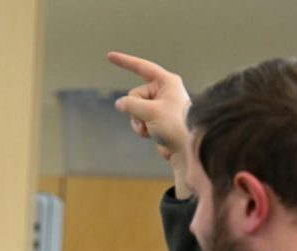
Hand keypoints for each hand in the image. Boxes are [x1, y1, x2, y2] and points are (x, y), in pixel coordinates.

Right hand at [108, 52, 193, 196]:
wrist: (186, 149)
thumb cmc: (175, 125)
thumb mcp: (150, 111)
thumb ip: (131, 104)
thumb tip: (119, 103)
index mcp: (167, 82)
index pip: (142, 67)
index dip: (125, 62)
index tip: (110, 56)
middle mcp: (163, 91)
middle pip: (135, 95)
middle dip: (135, 109)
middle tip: (147, 119)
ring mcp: (159, 106)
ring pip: (134, 109)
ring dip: (137, 121)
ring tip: (149, 129)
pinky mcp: (156, 119)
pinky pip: (139, 120)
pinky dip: (141, 128)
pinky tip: (150, 134)